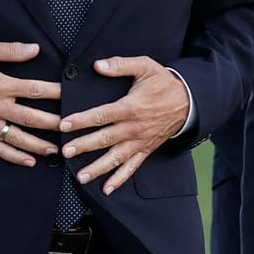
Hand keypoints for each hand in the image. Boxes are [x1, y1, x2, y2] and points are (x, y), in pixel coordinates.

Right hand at [0, 40, 61, 165]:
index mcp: (0, 85)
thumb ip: (11, 50)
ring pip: (17, 137)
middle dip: (53, 124)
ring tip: (56, 149)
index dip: (55, 92)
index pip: (34, 90)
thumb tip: (35, 49)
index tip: (69, 95)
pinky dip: (14, 156)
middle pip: (31, 118)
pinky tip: (29, 161)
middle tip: (70, 128)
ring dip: (38, 145)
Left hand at [58, 56, 188, 193]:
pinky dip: (119, 179)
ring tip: (81, 176)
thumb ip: (121, 65)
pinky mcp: (145, 150)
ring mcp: (139, 142)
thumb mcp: (145, 67)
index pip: (102, 115)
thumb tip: (98, 65)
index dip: (82, 120)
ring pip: (116, 158)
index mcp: (131, 107)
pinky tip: (106, 189)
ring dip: (98, 168)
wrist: (188, 102)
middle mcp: (134, 128)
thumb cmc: (163, 83)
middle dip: (84, 145)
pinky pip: (131, 167)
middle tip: (66, 151)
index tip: (64, 124)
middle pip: (105, 138)